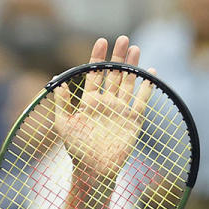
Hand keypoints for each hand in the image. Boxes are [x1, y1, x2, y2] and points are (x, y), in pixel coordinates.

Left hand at [54, 36, 152, 183]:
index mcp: (89, 101)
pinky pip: (142, 100)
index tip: (101, 41)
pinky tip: (151, 73)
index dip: (97, 57)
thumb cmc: (76, 149)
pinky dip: (147, 87)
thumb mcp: (63, 124)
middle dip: (118, 56)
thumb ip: (61, 102)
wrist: (94, 169)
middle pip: (113, 74)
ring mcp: (120, 110)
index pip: (94, 74)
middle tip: (123, 38)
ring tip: (135, 49)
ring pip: (128, 82)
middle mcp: (106, 102)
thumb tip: (57, 80)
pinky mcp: (133, 120)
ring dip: (132, 66)